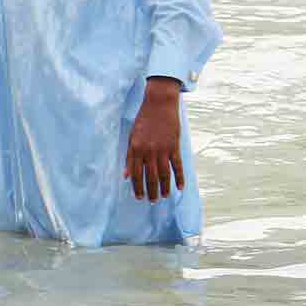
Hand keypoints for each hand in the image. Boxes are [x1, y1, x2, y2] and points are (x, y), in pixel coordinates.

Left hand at [124, 78, 183, 201]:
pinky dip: (179, 178)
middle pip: (151, 176)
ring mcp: (163, 149)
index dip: (137, 186)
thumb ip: (129, 156)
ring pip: (164, 174)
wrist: (159, 104)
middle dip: (151, 191)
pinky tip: (180, 188)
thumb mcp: (132, 136)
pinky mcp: (174, 146)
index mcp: (136, 148)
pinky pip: (177, 166)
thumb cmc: (143, 120)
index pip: (136, 173)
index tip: (138, 197)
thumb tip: (125, 175)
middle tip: (152, 201)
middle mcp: (149, 150)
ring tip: (164, 197)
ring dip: (165, 187)